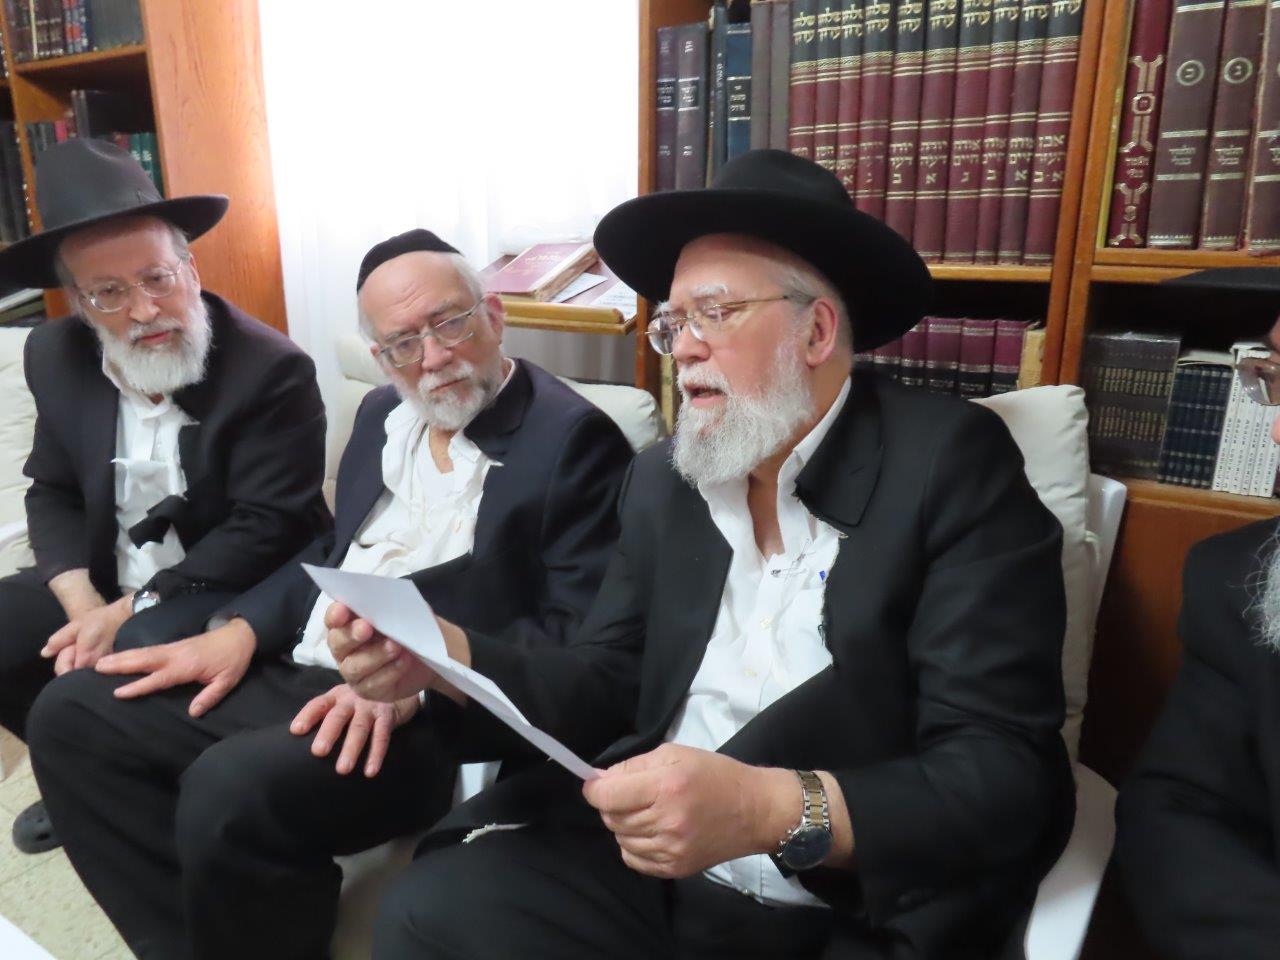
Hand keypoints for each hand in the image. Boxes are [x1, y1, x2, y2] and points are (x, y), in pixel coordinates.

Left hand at [41, 595, 131, 674]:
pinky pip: (95, 672)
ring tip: (89, 648)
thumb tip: (45, 653)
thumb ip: (59, 640)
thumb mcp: (76, 625)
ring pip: (84, 674)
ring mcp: (106, 669)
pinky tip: (96, 654)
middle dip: (71, 663)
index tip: (70, 648)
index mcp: (84, 658)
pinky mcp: (113, 669)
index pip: (64, 672)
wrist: (126, 617)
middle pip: (74, 675)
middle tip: (79, 645)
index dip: (63, 661)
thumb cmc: (101, 619)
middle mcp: (96, 667)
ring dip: (81, 664)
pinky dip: (91, 666)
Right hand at [94, 618, 255, 716]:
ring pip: (143, 652)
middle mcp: (175, 655)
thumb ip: (210, 697)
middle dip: (120, 664)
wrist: (239, 634)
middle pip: (143, 660)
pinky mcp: (173, 645)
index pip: (159, 678)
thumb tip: (193, 713)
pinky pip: (148, 649)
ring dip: (121, 656)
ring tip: (99, 662)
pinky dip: (132, 652)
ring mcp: (172, 648)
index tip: (118, 692)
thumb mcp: (227, 681)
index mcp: (187, 666)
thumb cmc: (233, 660)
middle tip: (95, 668)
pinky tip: (120, 656)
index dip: (138, 685)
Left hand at [289, 683, 419, 776]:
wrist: (397, 687)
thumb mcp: (344, 702)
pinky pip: (382, 736)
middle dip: (328, 733)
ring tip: (343, 770)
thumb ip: (328, 715)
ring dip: (351, 749)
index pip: (319, 704)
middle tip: (318, 752)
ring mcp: (371, 707)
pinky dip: (376, 754)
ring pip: (359, 728)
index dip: (307, 716)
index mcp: (337, 696)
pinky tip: (370, 771)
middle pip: (338, 716)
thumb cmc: (362, 701)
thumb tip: (300, 739)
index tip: (296, 730)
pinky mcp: (388, 716)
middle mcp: (352, 699)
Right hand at [325, 601, 452, 702]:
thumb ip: (391, 604)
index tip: (343, 610)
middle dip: (351, 634)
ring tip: (396, 646)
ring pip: (355, 666)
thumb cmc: (411, 626)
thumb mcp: (406, 610)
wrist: (433, 652)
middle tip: (367, 627)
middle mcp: (345, 648)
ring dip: (375, 654)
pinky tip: (404, 661)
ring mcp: (354, 671)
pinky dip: (390, 671)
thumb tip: (382, 596)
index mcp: (349, 623)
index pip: (334, 618)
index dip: (335, 614)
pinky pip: (373, 683)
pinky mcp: (368, 690)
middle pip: (338, 642)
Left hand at [582, 743, 797, 878]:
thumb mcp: (676, 753)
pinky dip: (634, 845)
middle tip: (631, 794)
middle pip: (611, 818)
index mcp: (666, 787)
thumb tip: (599, 780)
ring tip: (646, 811)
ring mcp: (671, 849)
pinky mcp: (676, 868)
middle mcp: (666, 821)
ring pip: (620, 839)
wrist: (755, 810)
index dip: (594, 789)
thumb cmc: (716, 775)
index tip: (595, 784)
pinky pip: (633, 860)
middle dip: (612, 804)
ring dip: (624, 824)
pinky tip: (651, 831)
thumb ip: (633, 766)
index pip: (607, 796)